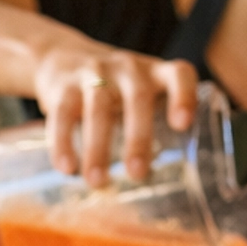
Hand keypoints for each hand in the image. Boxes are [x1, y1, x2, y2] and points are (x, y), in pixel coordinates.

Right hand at [33, 44, 197, 184]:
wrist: (62, 57)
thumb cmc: (116, 92)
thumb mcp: (141, 96)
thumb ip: (156, 128)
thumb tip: (169, 188)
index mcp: (156, 74)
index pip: (179, 74)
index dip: (183, 97)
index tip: (182, 124)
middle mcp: (129, 69)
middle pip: (138, 98)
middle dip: (138, 137)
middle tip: (137, 174)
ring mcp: (95, 73)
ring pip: (98, 108)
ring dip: (98, 147)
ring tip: (97, 182)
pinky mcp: (63, 86)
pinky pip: (63, 114)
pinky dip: (63, 142)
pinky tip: (66, 168)